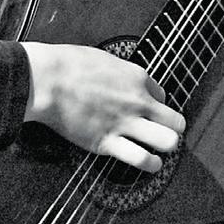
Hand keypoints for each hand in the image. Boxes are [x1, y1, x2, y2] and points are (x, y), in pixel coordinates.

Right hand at [22, 42, 185, 172]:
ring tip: (159, 150)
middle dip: (172, 128)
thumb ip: (121, 73)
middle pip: (175, 121)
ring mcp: (124, 123)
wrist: (47, 80)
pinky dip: (150, 164)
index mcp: (136, 77)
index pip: (163, 96)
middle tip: (162, 132)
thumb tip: (125, 81)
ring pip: (167, 142)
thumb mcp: (104, 58)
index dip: (156, 105)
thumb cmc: (69, 64)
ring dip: (166, 148)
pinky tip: (150, 164)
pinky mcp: (107, 142)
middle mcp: (137, 101)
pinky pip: (141, 159)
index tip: (148, 110)